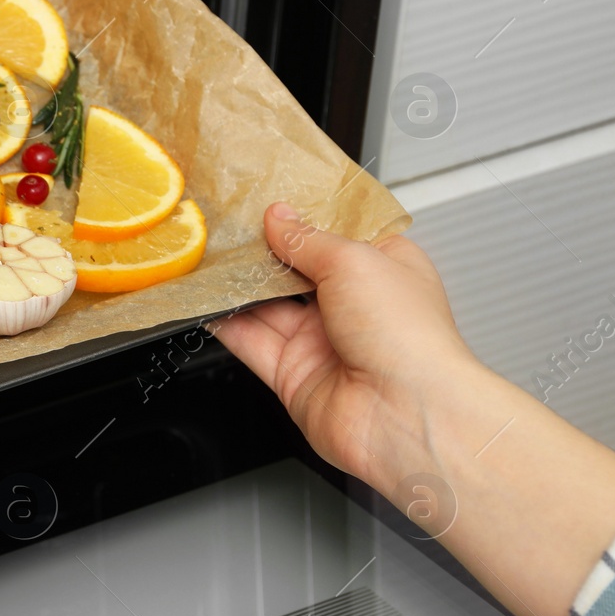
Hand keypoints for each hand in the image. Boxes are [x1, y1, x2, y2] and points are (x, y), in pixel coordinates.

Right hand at [210, 202, 478, 492]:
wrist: (404, 415)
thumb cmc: (408, 337)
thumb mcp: (354, 261)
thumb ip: (307, 239)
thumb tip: (279, 218)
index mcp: (383, 270)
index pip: (336, 235)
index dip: (303, 218)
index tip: (269, 200)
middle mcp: (353, 306)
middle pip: (295, 270)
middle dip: (262, 252)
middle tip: (227, 228)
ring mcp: (322, 342)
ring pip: (267, 306)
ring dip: (238, 286)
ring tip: (207, 258)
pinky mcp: (293, 373)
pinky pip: (251, 342)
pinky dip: (226, 323)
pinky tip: (206, 302)